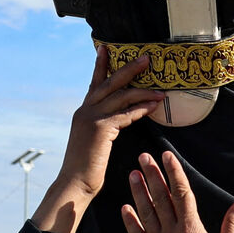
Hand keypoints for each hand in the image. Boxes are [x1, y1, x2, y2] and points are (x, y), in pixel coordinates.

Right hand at [31, 49, 163, 232]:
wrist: (74, 184)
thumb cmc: (84, 168)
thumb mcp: (90, 141)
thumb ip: (100, 126)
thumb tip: (113, 120)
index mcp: (83, 111)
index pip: (95, 84)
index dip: (100, 65)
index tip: (105, 48)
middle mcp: (85, 109)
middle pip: (109, 83)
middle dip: (128, 69)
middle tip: (145, 59)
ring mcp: (92, 117)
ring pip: (120, 96)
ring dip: (142, 90)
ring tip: (159, 87)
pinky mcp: (101, 128)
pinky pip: (125, 114)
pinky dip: (141, 108)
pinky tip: (154, 105)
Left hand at [122, 151, 233, 232]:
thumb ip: (233, 225)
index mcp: (191, 229)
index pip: (181, 193)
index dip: (174, 172)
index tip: (167, 155)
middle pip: (161, 198)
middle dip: (152, 175)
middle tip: (144, 156)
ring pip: (146, 214)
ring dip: (139, 193)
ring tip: (133, 174)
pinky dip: (130, 223)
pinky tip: (124, 209)